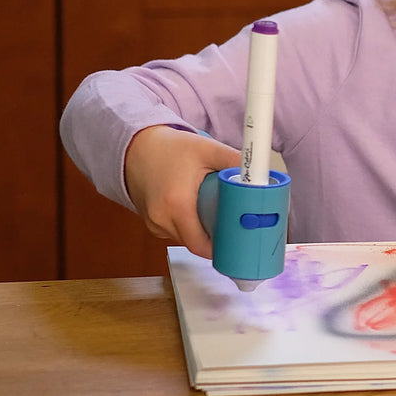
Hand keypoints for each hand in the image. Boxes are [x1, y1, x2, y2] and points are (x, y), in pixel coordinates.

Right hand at [124, 125, 240, 258]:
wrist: (136, 147)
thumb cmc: (170, 148)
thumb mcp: (206, 149)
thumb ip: (233, 160)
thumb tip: (260, 173)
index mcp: (176, 205)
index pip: (200, 245)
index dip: (220, 248)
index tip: (238, 243)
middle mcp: (161, 219)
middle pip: (194, 243)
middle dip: (214, 238)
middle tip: (233, 226)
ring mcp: (153, 223)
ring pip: (184, 238)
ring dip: (200, 231)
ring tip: (215, 214)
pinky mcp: (150, 222)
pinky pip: (174, 232)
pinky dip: (188, 226)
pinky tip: (197, 211)